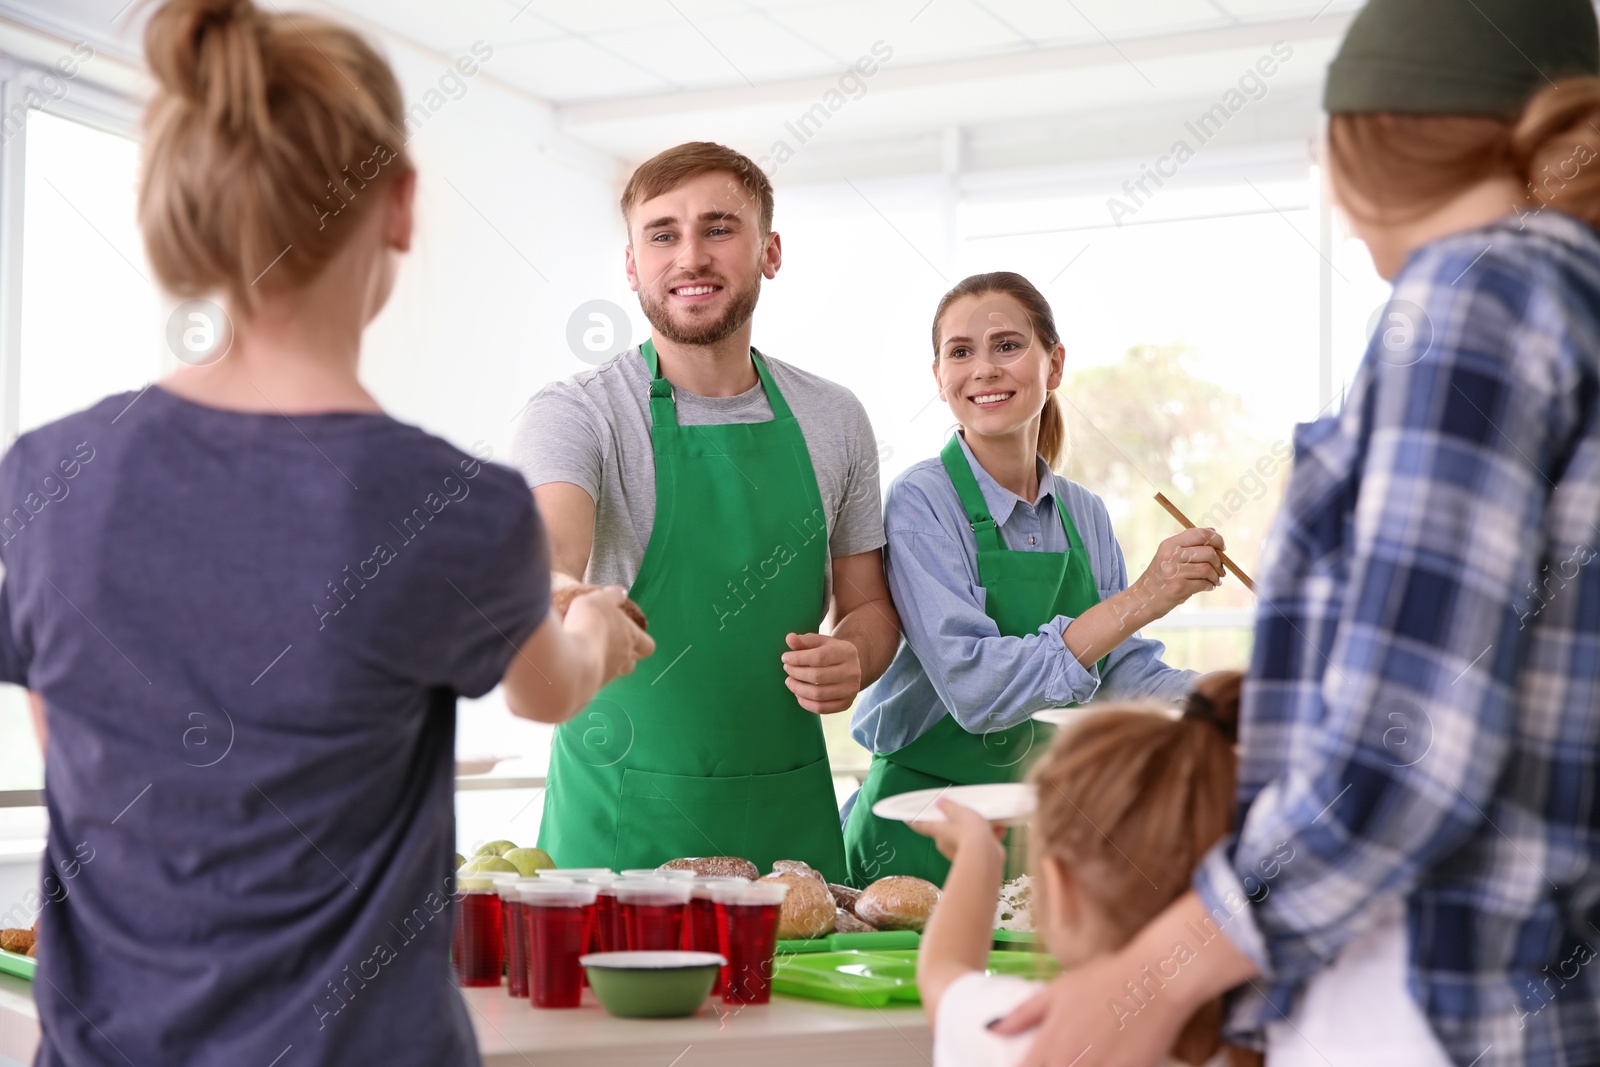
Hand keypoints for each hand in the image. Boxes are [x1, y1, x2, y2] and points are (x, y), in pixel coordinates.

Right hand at [565, 585, 654, 685]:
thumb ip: (612, 596)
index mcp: (630, 638)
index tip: (633, 634)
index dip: (642, 641)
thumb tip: (622, 592)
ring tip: (585, 653)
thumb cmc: (589, 626)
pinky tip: (569, 663)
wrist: (568, 662)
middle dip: (623, 656)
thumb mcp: (599, 600)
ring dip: (601, 664)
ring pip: (610, 673)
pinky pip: (589, 680)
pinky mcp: (586, 688)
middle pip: (631, 664)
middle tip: (609, 645)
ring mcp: (605, 677)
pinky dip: (582, 673)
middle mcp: (622, 661)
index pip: (648, 646)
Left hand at [781, 632, 861, 712]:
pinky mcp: (846, 703)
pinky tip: (798, 694)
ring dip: (798, 689)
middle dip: (796, 673)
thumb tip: (789, 638)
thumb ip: (804, 641)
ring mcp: (851, 690)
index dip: (798, 659)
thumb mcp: (820, 642)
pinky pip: (821, 708)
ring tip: (789, 681)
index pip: (819, 657)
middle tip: (787, 669)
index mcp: (847, 651)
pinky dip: (805, 703)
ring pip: (818, 694)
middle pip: (817, 676)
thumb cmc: (831, 652)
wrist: (850, 667)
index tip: (785, 658)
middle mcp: (852, 672)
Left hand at [909, 797, 1005, 862]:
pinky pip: (978, 846)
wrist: (985, 855)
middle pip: (947, 831)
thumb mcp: (959, 811)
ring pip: (965, 838)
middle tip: (968, 815)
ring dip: (976, 831)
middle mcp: (944, 843)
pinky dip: (987, 839)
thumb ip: (950, 806)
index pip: (921, 825)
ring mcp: (958, 853)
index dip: (913, 821)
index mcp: (937, 831)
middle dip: (958, 824)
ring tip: (991, 823)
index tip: (906, 819)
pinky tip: (999, 832)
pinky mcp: (973, 860)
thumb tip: (939, 802)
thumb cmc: (968, 830)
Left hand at [993, 950, 1186, 1066]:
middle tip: (1062, 1058)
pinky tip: (1104, 1062)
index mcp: (1050, 1045)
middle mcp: (1071, 1064)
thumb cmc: (1106, 980)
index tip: (1029, 1065)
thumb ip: (1022, 1015)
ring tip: (1083, 1059)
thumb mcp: (1058, 991)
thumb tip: (990, 1028)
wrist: (1156, 982)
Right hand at [1128, 527, 1224, 620]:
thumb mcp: (1169, 555)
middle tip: (1220, 570)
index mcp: (1169, 544)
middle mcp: (1171, 555)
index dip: (1216, 539)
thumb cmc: (1160, 577)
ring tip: (1214, 580)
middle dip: (1219, 562)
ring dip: (1216, 576)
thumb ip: (1189, 543)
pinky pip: (1204, 584)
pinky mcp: (1179, 587)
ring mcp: (1174, 572)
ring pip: (1208, 569)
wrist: (1143, 599)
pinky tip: (1207, 587)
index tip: (1222, 547)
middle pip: (1209, 552)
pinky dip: (1210, 586)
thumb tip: (1212, 531)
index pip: (1199, 534)